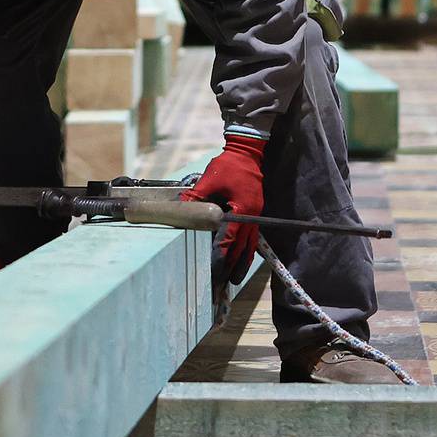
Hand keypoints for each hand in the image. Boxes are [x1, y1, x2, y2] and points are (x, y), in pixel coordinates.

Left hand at [182, 134, 265, 283]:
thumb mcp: (208, 181)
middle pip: (241, 248)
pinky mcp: (255, 213)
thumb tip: (180, 211)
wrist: (246, 153)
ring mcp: (256, 215)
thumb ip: (195, 198)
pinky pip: (252, 238)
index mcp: (241, 209)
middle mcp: (252, 216)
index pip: (229, 239)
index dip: (220, 256)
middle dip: (231, 267)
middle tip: (221, 284)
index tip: (213, 271)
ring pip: (250, 246)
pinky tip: (241, 261)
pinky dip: (246, 252)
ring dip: (241, 264)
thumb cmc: (227, 166)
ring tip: (233, 281)